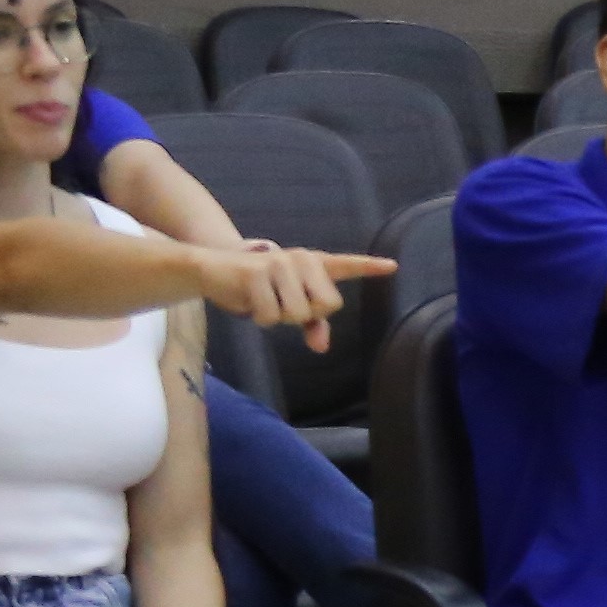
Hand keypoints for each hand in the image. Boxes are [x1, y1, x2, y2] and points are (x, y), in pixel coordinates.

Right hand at [189, 242, 384, 330]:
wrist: (214, 268)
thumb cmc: (258, 287)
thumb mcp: (287, 303)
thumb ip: (311, 323)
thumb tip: (322, 347)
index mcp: (312, 264)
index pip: (345, 265)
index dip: (368, 267)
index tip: (392, 266)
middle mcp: (301, 259)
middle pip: (326, 306)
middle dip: (304, 315)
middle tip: (281, 302)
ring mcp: (279, 264)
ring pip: (296, 314)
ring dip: (278, 317)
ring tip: (264, 299)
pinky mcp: (256, 273)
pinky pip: (270, 316)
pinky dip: (260, 317)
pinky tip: (249, 300)